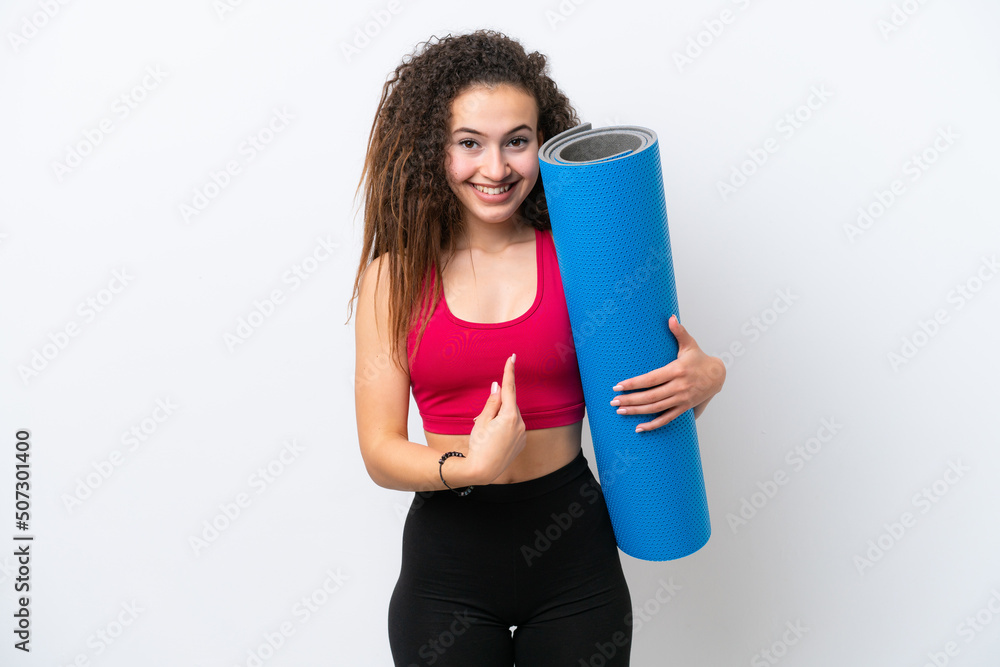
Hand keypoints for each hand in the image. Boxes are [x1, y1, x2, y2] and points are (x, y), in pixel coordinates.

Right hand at [466, 353, 526, 483]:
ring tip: (487, 434)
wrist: (483, 470)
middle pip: (509, 404)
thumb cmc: (479, 445)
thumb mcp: (482, 421)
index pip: (509, 388)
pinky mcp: (522, 442)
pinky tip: (495, 439)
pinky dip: (505, 427)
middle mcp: (520, 424)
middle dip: (498, 406)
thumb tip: (497, 386)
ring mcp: (522, 434)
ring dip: (501, 418)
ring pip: (511, 416)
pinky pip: (514, 427)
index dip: (509, 372)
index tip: (512, 358)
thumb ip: (492, 402)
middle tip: (484, 421)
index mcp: (509, 416)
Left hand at [609, 315, 725, 431]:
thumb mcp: (690, 345)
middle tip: (613, 401)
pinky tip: (639, 428)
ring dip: (637, 411)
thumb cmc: (700, 359)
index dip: (633, 384)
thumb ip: (679, 332)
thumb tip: (670, 317)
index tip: (618, 386)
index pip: (651, 379)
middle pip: (650, 396)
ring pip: (656, 408)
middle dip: (630, 400)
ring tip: (620, 411)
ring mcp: (682, 399)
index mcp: (677, 371)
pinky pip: (667, 419)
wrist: (718, 376)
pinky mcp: (684, 408)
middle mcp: (679, 387)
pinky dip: (653, 425)